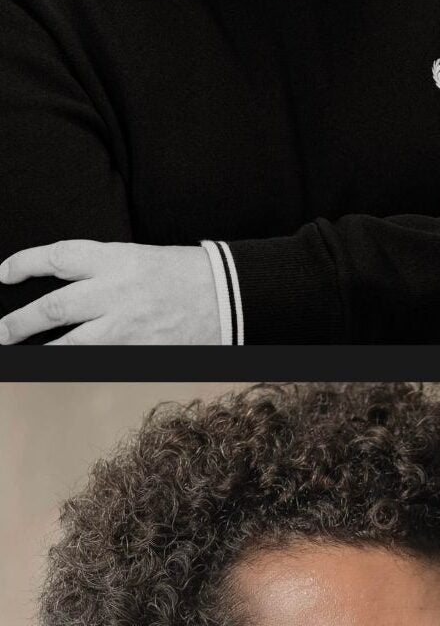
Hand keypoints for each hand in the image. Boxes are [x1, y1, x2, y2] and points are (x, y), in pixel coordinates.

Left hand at [0, 241, 221, 344]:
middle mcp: (117, 292)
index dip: (25, 264)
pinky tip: (65, 369)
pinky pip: (101, 363)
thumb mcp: (140, 256)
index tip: (5, 273)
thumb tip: (64, 283)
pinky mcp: (141, 352)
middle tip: (1, 332)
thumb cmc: (187, 274)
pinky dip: (80, 366)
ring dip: (41, 353)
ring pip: (70, 344)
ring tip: (20, 357)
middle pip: (54, 307)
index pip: (58, 257)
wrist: (231, 297)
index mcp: (116, 259)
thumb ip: (103, 269)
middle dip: (18, 322)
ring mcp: (128, 326)